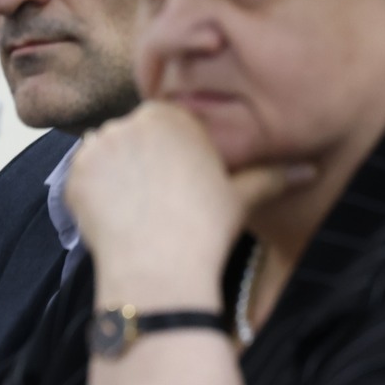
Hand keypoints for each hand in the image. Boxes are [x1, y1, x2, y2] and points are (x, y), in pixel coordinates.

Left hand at [65, 101, 311, 305]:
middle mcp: (128, 122)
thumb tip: (311, 170)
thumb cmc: (206, 228)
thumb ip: (272, 176)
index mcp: (170, 117)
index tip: (182, 185)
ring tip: (140, 211)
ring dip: (117, 176)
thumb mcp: (242, 197)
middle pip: (134, 138)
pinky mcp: (72, 174)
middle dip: (144, 163)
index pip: (167, 126)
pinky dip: (95, 196)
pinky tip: (118, 218)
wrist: (159, 266)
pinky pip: (82, 179)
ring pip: (107, 156)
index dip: (175, 158)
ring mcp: (95, 147)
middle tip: (160, 202)